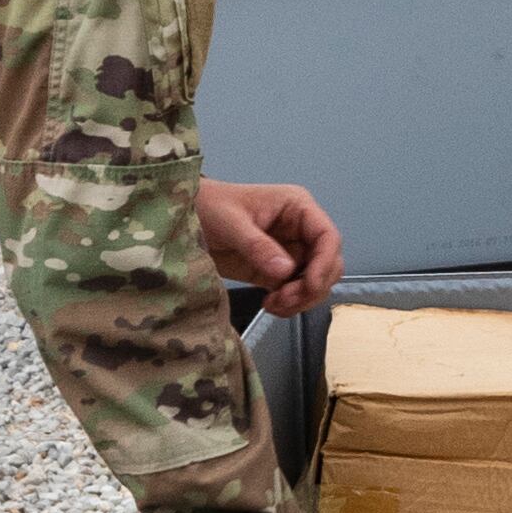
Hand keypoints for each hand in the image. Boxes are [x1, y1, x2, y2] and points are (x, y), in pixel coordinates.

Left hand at [199, 178, 342, 316]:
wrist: (183, 219)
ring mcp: (290, 252)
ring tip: (273, 304)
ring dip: (301, 299)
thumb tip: (286, 271)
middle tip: (285, 298)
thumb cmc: (207, 207)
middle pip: (328, 264)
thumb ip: (258, 246)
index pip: (328, 237)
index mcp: (297, 208)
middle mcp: (300, 230)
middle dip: (312, 286)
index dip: (325, 263)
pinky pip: (296, 292)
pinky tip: (270, 305)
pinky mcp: (277, 271)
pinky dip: (289, 304)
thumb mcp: (230, 223)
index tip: (310, 285)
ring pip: (315, 282)